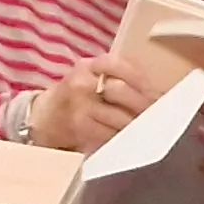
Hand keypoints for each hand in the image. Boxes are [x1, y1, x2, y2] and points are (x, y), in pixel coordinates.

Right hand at [31, 56, 155, 154]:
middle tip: (158, 115)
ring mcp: (79, 105)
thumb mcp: (92, 76)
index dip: (141, 80)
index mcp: (89, 65)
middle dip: (143, 105)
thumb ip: (119, 76)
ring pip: (118, 116)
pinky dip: (123, 137)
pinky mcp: (79, 126)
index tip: (155, 93)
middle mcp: (82, 81)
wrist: (44, 116)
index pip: (120, 64)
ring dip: (137, 125)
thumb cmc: (76, 95)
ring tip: (148, 128)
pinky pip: (109, 133)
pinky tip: (130, 138)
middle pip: (122, 91)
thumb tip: (156, 92)